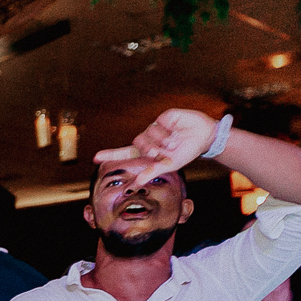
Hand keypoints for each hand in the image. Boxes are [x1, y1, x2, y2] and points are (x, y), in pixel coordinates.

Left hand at [93, 109, 218, 186]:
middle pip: (138, 143)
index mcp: (148, 152)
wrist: (205, 137)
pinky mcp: (164, 117)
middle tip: (161, 153)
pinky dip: (167, 131)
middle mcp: (149, 138)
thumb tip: (136, 182)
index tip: (95, 158)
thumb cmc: (187, 152)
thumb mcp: (170, 165)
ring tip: (173, 144)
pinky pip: (158, 123)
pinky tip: (176, 131)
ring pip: (147, 133)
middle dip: (149, 149)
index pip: (125, 153)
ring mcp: (156, 127)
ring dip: (161, 141)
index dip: (110, 155)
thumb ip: (153, 172)